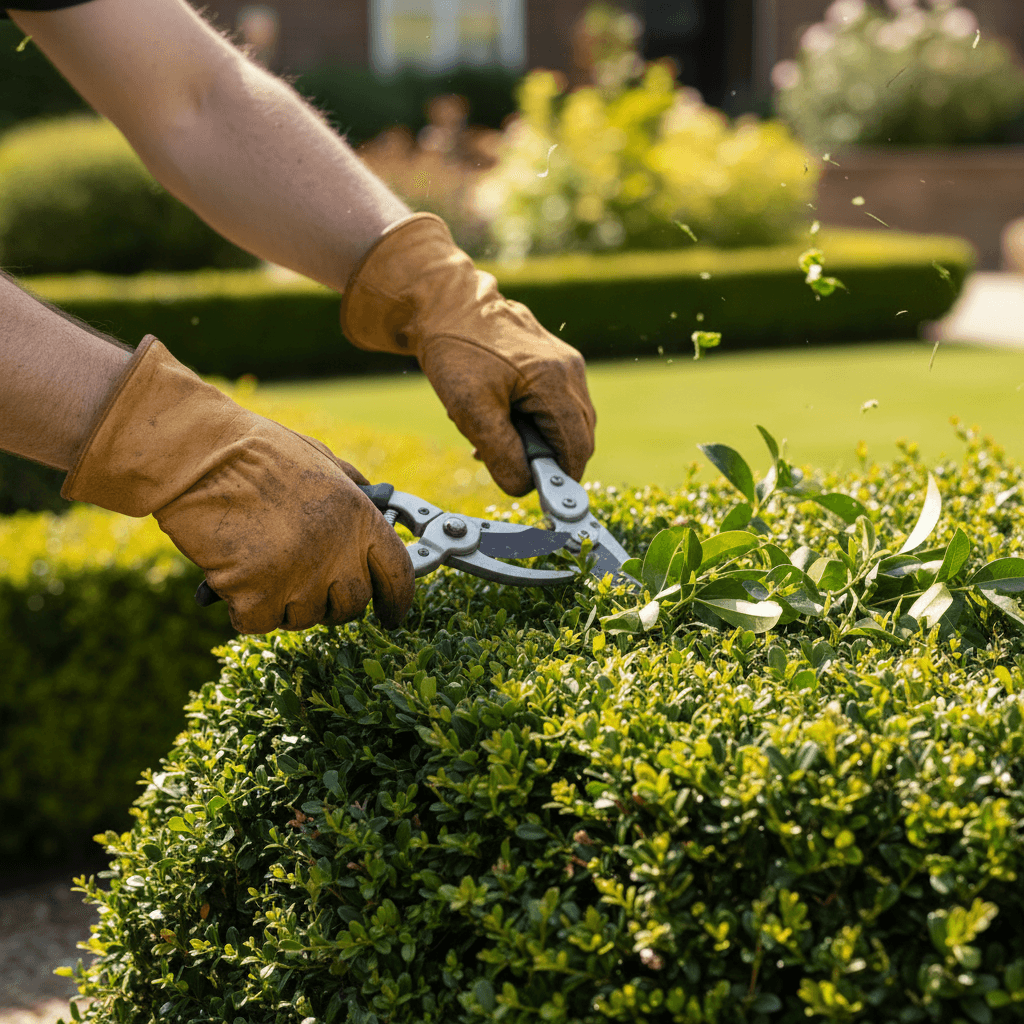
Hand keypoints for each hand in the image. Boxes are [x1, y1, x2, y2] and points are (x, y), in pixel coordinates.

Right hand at [62, 336, 413, 633]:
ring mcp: (300, 578)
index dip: (398, 600)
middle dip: (332, 602)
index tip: (393, 615)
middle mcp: (338, 552)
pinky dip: (245, 609)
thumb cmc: (254, 451)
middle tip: (307, 585)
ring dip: (285, 602)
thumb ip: (352, 490)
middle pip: (352, 605)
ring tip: (261, 564)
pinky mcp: (257, 596)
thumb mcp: (321, 461)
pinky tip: (233, 577)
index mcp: (360, 517)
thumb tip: (377, 502)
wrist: (198, 454)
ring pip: (304, 618)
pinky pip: (259, 622)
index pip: (398, 574)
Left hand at [341, 213, 595, 495]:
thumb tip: (524, 487)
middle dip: (546, 458)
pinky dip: (535, 420)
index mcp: (556, 382)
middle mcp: (571, 370)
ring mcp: (566, 363)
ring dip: (538, 440)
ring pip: (568, 422)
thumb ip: (502, 453)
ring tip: (494, 436)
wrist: (444, 304)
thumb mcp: (471, 411)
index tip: (537, 491)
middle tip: (504, 460)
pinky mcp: (556, 360)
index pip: (577, 447)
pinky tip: (501, 417)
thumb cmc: (456, 352)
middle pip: (578, 436)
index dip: (561, 477)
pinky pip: (558, 404)